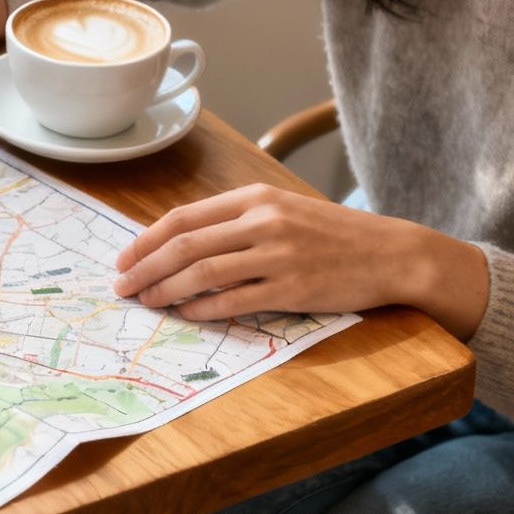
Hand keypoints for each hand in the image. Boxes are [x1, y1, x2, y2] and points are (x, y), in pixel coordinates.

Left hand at [110, 184, 487, 332]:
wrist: (392, 253)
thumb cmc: (333, 235)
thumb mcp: (283, 211)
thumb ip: (236, 222)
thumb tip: (181, 244)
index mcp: (254, 198)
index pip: (183, 218)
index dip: (145, 240)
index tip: (123, 260)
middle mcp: (262, 221)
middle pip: (184, 245)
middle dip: (144, 268)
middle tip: (121, 287)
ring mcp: (278, 255)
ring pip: (203, 273)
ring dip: (166, 290)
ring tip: (147, 302)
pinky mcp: (293, 288)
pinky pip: (235, 301)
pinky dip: (204, 309)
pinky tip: (186, 314)